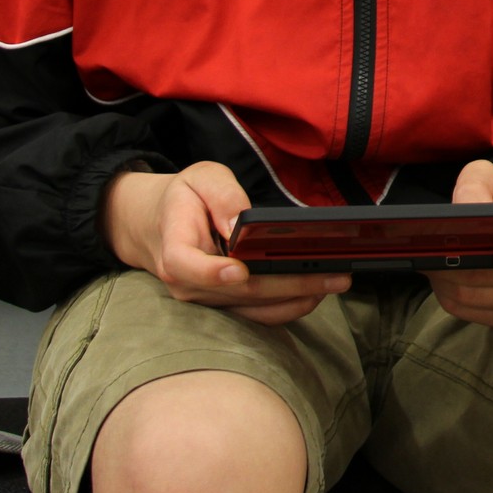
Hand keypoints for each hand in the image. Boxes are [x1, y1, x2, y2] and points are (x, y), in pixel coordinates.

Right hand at [102, 162, 347, 325]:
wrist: (159, 225)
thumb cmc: (184, 199)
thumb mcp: (200, 179)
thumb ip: (220, 195)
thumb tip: (239, 223)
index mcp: (175, 249)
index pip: (186, 266)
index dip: (212, 273)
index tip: (239, 269)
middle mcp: (189, 284)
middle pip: (240, 292)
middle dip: (289, 285)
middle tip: (332, 276)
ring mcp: (208, 301)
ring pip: (254, 309)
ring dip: (297, 299)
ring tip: (334, 282)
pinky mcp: (226, 306)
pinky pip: (259, 313)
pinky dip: (290, 305)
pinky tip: (317, 290)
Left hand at [421, 159, 492, 327]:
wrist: (486, 222)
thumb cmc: (489, 198)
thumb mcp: (481, 178)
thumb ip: (475, 187)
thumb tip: (469, 212)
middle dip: (489, 276)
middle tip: (453, 264)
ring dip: (474, 291)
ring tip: (445, 272)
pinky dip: (471, 307)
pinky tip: (451, 288)